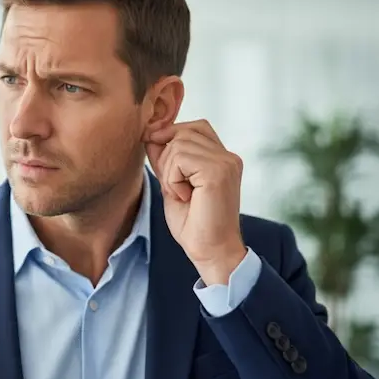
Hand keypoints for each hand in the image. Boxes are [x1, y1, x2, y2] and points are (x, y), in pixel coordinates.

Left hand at [145, 119, 246, 284]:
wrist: (210, 251)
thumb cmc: (193, 222)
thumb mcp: (173, 182)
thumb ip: (166, 158)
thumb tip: (150, 133)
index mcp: (222, 158)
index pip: (193, 128)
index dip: (171, 138)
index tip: (164, 167)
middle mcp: (228, 156)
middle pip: (182, 132)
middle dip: (167, 159)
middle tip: (175, 187)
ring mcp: (226, 162)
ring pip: (178, 144)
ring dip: (169, 172)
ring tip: (182, 194)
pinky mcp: (218, 171)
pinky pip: (180, 158)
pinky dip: (173, 179)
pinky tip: (185, 196)